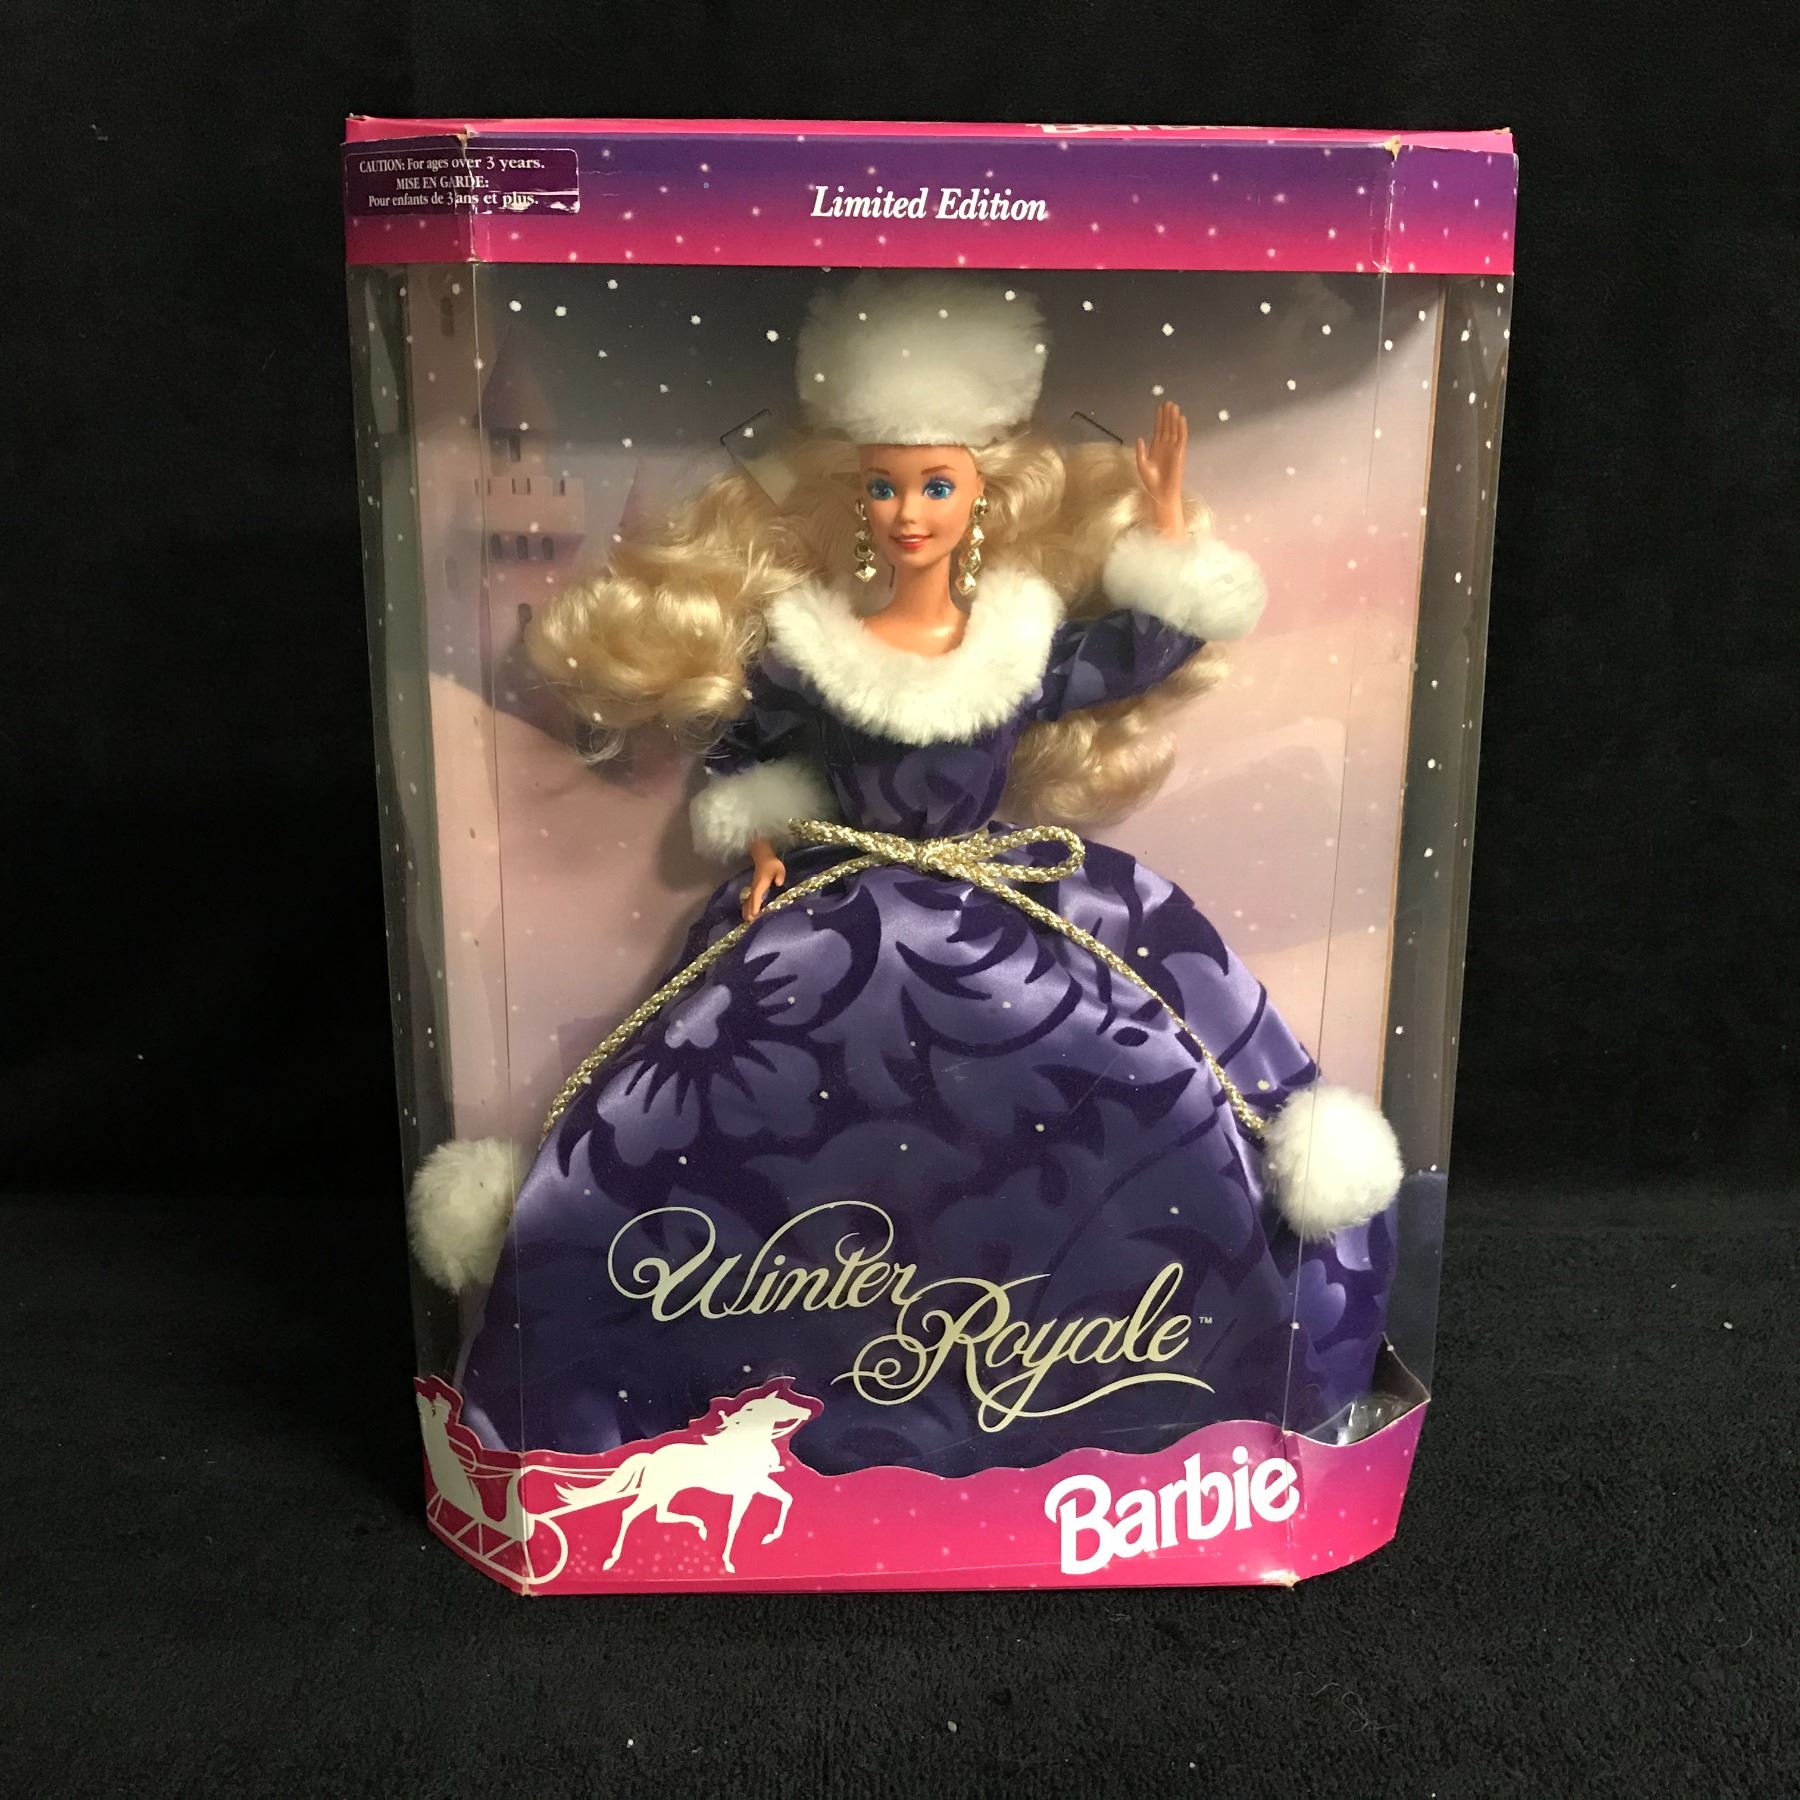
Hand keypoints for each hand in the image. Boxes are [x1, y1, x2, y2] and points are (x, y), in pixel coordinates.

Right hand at [741, 838, 785, 921]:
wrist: (763, 857)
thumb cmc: (772, 864)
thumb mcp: (779, 869)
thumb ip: (779, 876)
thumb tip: (779, 883)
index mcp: (761, 884)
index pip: (757, 895)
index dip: (755, 905)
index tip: (754, 914)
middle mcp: (755, 887)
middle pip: (750, 901)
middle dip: (749, 911)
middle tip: (750, 922)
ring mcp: (753, 888)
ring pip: (748, 901)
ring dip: (747, 910)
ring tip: (747, 920)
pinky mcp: (753, 888)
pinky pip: (749, 899)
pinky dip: (748, 906)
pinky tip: (748, 913)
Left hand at [1134, 400, 1188, 539]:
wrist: (1160, 492)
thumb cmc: (1151, 481)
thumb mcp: (1142, 464)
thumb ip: (1141, 451)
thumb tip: (1140, 437)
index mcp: (1156, 447)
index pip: (1158, 429)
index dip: (1159, 419)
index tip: (1159, 408)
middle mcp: (1165, 446)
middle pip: (1167, 426)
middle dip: (1167, 415)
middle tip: (1168, 402)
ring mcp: (1173, 448)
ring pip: (1174, 429)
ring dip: (1174, 418)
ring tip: (1174, 406)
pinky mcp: (1180, 452)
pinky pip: (1182, 437)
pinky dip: (1182, 428)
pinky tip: (1181, 418)